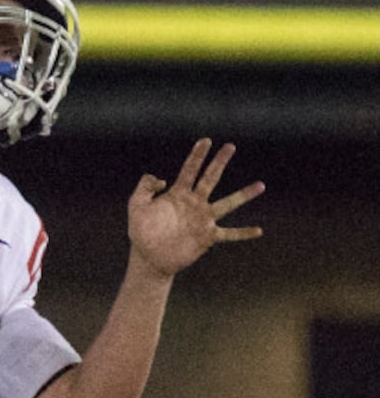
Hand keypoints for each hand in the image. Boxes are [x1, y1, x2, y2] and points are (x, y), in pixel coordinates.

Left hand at [128, 140, 263, 277]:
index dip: (197, 155)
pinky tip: (259, 231)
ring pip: (227, 204)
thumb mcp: (136, 205)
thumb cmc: (141, 231)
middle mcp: (194, 203)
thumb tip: (163, 179)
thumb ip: (144, 187)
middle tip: (230, 146)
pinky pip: (229, 234)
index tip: (206, 140)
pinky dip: (243, 233)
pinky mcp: (207, 237)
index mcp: (178, 194)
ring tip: (261, 185)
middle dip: (219, 162)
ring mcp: (203, 219)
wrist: (149, 257)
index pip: (189, 169)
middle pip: (210, 178)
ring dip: (244, 195)